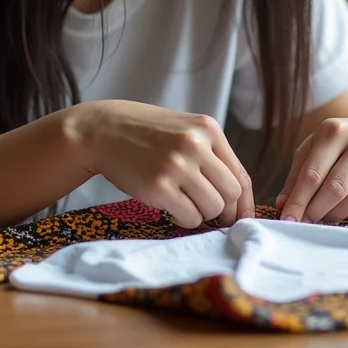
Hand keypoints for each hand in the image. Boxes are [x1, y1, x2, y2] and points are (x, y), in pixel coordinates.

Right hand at [72, 100, 254, 228]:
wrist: (103, 130)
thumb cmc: (147, 134)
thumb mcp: (184, 130)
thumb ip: (211, 155)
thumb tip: (238, 199)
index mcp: (207, 129)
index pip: (241, 175)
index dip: (243, 203)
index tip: (240, 217)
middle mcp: (195, 145)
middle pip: (231, 194)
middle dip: (222, 209)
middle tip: (205, 208)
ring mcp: (177, 166)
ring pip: (213, 208)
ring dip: (201, 213)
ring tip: (183, 201)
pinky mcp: (158, 187)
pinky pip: (190, 217)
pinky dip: (184, 219)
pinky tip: (171, 206)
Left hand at [275, 118, 347, 223]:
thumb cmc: (332, 148)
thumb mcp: (310, 153)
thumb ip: (296, 177)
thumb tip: (283, 204)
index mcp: (334, 129)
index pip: (313, 172)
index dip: (299, 199)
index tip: (288, 218)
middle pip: (335, 188)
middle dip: (316, 210)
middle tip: (303, 224)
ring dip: (333, 215)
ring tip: (320, 219)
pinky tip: (341, 212)